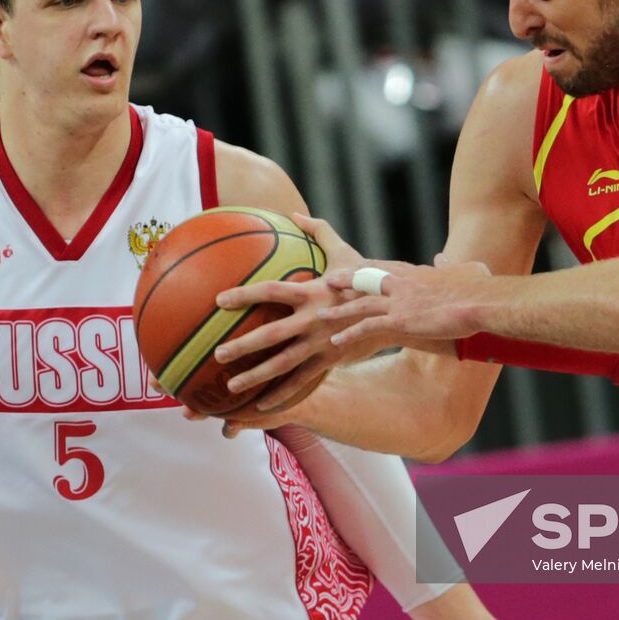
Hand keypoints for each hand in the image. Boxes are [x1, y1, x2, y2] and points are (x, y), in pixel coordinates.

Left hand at [207, 214, 380, 412]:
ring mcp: (322, 343)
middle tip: (217, 354)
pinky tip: (262, 407)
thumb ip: (318, 231)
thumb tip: (295, 213)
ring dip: (256, 376)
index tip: (219, 300)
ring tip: (230, 387)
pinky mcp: (331, 360)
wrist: (401, 309)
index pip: (271, 291)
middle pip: (272, 335)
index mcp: (312, 292)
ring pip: (283, 364)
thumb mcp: (344, 252)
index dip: (245, 294)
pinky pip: (302, 380)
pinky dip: (283, 394)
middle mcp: (313, 319)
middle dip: (243, 345)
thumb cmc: (368, 276)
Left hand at [320, 255, 496, 349]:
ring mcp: (399, 301)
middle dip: (345, 281)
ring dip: (339, 310)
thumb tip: (443, 258)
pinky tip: (335, 343)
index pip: (385, 267)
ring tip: (320, 316)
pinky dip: (350, 334)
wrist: (481, 301)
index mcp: (417, 272)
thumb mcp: (465, 268)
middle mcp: (403, 283)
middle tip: (327, 282)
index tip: (355, 268)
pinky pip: (368, 327)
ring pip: (360, 304)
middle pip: (365, 279)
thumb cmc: (479, 287)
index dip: (368, 268)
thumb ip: (450, 264)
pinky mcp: (400, 320)